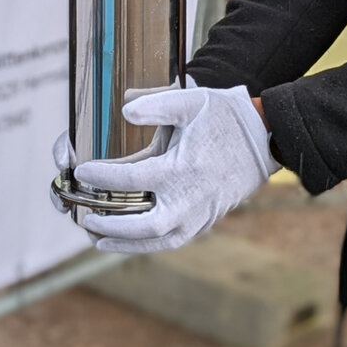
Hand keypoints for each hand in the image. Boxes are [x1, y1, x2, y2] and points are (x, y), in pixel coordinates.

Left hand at [74, 84, 278, 252]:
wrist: (264, 139)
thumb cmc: (225, 117)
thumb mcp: (190, 102)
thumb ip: (155, 105)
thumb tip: (124, 111)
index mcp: (181, 169)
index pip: (130, 180)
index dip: (101, 177)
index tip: (82, 171)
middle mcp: (189, 200)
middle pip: (142, 227)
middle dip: (110, 225)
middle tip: (87, 218)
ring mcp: (199, 215)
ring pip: (157, 241)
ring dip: (125, 244)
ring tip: (98, 239)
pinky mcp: (206, 222)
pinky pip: (172, 240)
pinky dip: (148, 244)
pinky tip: (130, 240)